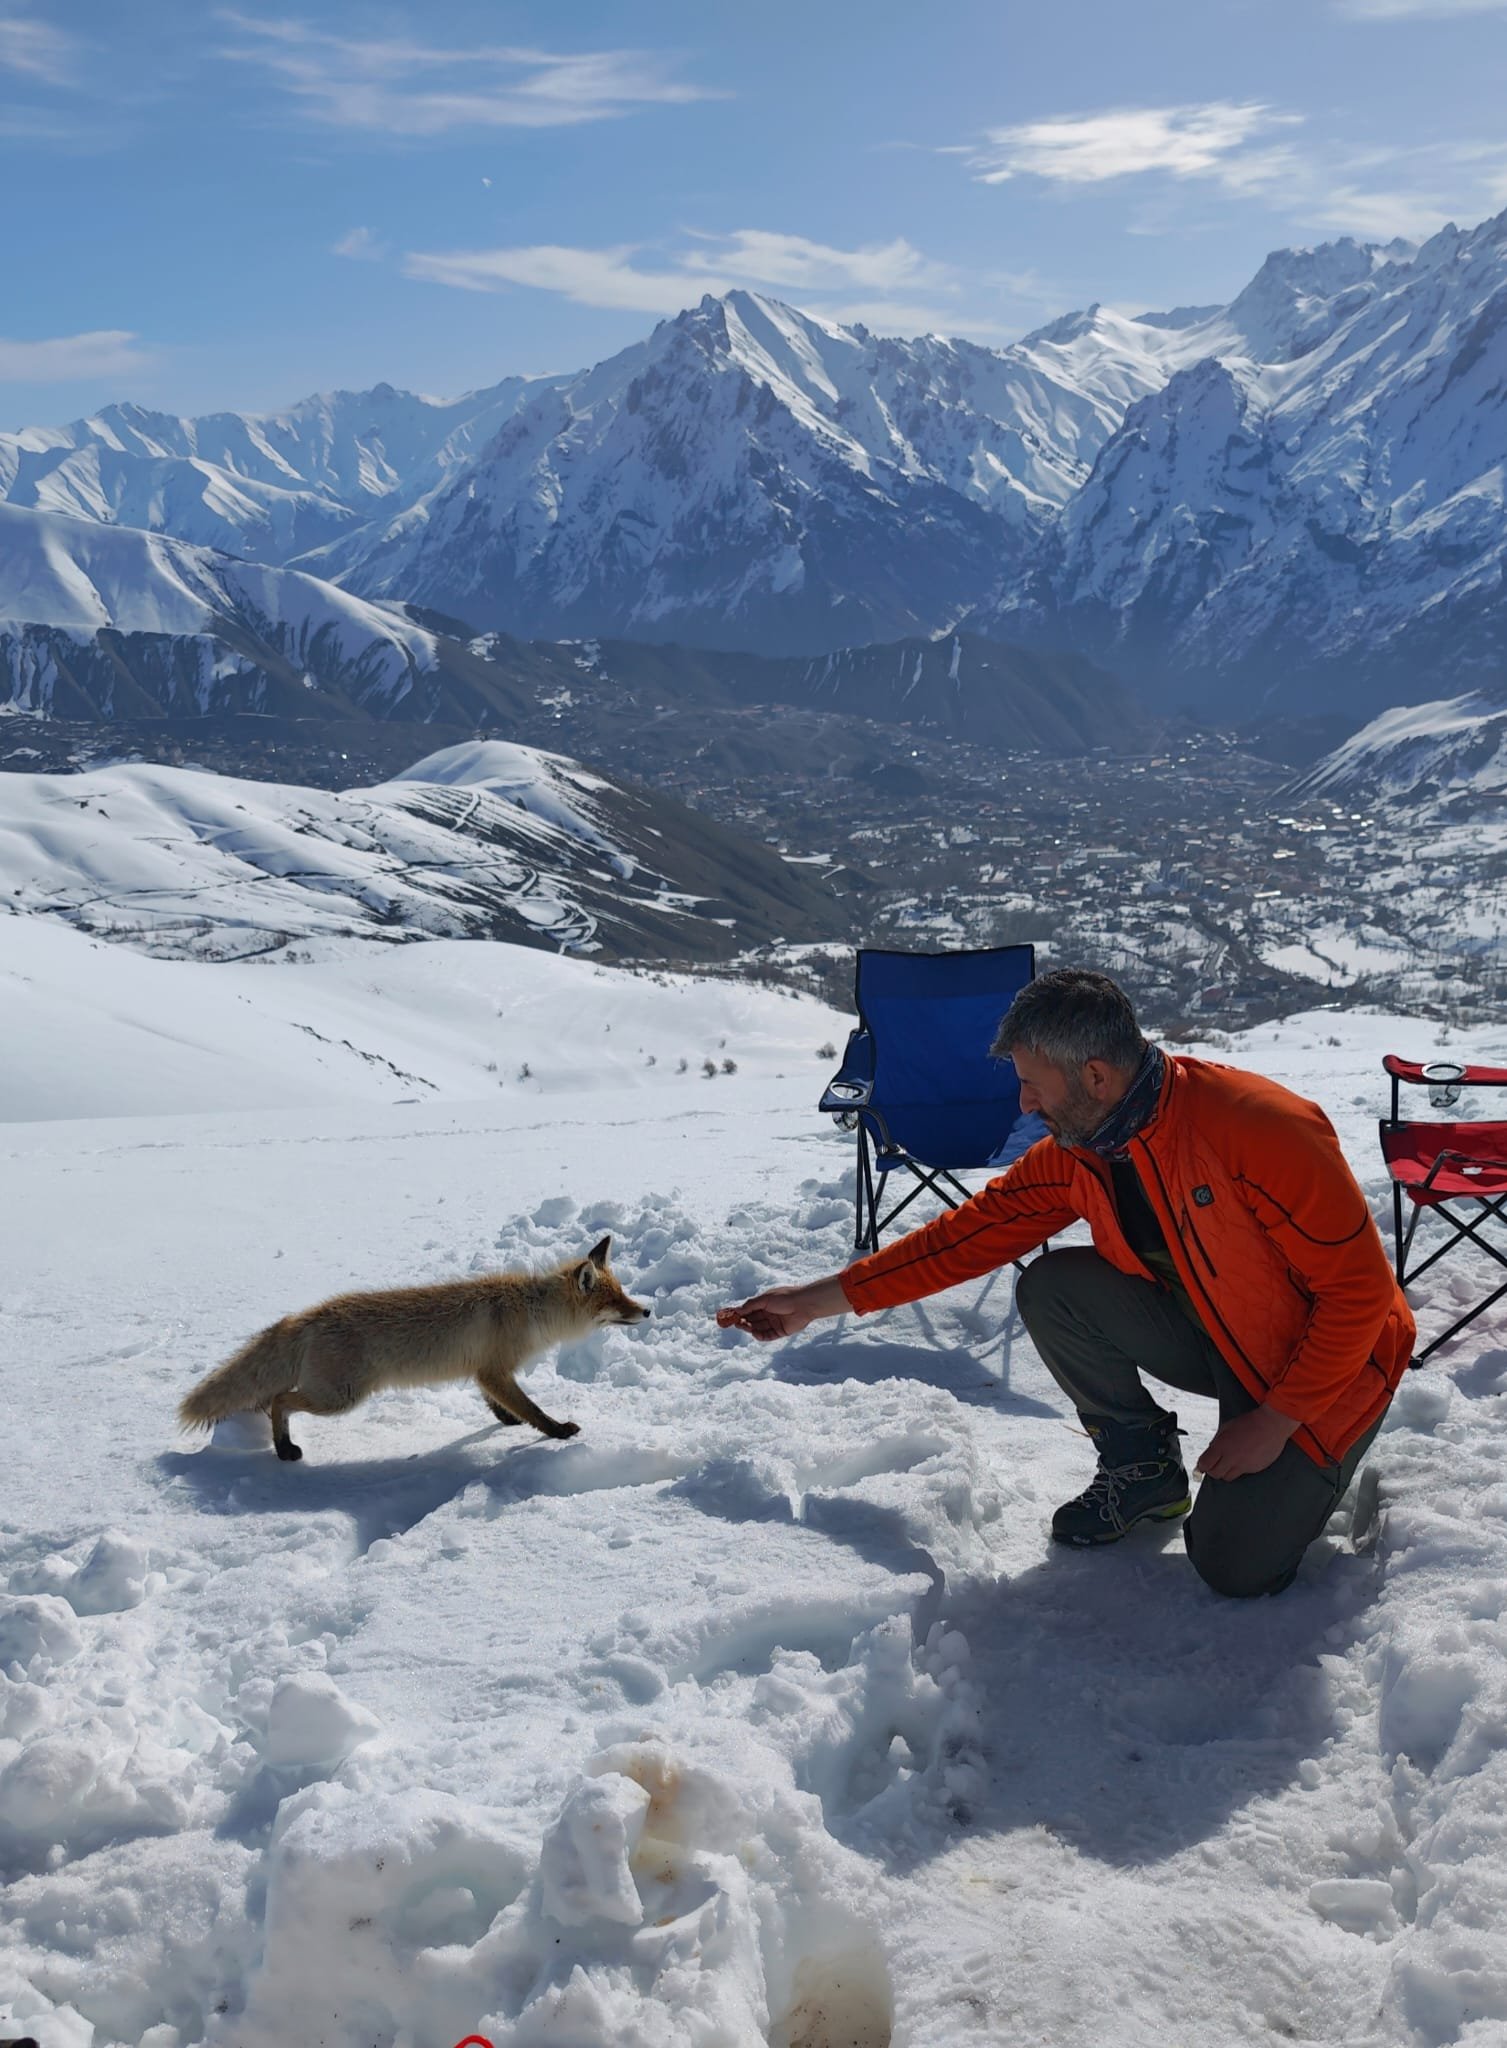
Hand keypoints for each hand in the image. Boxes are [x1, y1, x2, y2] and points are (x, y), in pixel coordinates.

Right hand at [715, 1275, 847, 1340]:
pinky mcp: (781, 1331)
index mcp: (765, 1303)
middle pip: (752, 1320)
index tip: (729, 1317)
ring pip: (759, 1328)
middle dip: (744, 1322)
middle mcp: (769, 1314)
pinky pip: (768, 1336)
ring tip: (745, 1327)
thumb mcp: (765, 1299)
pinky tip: (755, 1334)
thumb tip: (736, 1310)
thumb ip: (751, 1305)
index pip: (749, 1310)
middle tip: (736, 1324)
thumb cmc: (785, 1297)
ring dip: (751, 1328)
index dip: (739, 1313)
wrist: (804, 1304)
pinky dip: (761, 1336)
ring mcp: (775, 1323)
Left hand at [1195, 1404, 1299, 1480]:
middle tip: (1214, 1465)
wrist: (1271, 1425)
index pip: (1204, 1464)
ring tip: (1228, 1463)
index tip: (1202, 1465)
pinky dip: (1239, 1469)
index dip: (1201, 1465)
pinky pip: (1242, 1474)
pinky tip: (1243, 1460)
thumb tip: (1211, 1451)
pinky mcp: (1254, 1469)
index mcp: (1222, 1446)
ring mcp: (1243, 1465)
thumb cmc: (1249, 1423)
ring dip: (1225, 1472)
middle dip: (1212, 1470)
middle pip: (1215, 1474)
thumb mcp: (1227, 1427)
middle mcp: (1231, 1458)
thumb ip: (1217, 1441)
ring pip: (1228, 1477)